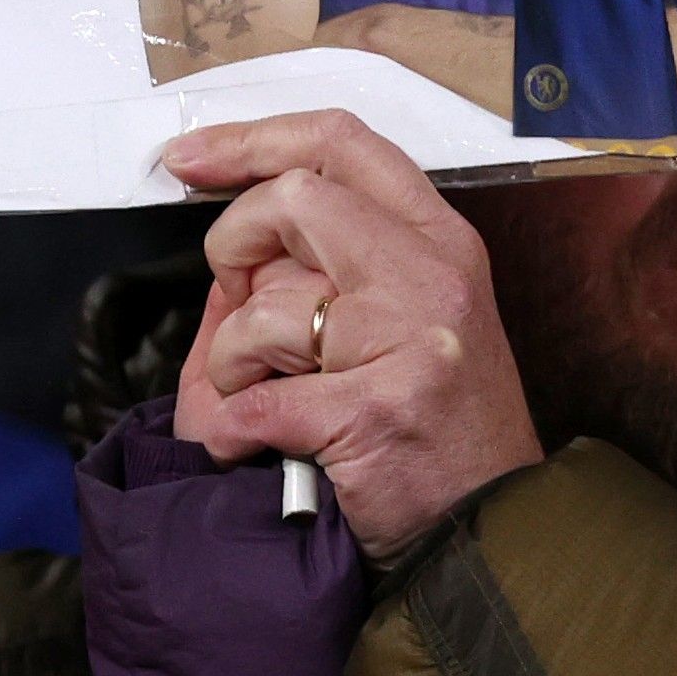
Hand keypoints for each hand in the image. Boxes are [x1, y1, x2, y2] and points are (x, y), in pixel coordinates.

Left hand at [160, 113, 543, 558]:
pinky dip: (229, 432)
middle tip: (232, 295)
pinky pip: (251, 405)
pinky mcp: (374, 414)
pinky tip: (254, 447)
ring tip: (259, 397)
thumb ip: (325, 270)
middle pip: (293, 197)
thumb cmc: (437, 434)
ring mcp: (410, 343)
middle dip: (231, 243)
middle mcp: (432, 277)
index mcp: (437, 242)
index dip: (250, 139)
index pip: (340, 143)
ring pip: (264, 308)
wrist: (485, 535)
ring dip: (230, 362)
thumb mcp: (406, 323)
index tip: (191, 157)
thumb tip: (230, 252)